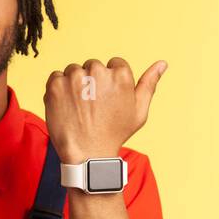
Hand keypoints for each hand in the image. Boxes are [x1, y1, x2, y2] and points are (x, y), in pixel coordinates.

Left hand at [44, 58, 166, 163]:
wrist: (87, 154)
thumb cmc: (115, 134)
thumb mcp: (139, 112)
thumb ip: (149, 84)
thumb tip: (162, 63)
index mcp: (120, 75)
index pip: (114, 64)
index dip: (110, 83)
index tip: (106, 100)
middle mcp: (98, 72)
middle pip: (92, 66)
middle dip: (92, 81)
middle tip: (92, 107)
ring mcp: (75, 78)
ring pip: (73, 70)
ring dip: (74, 84)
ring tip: (79, 108)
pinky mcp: (56, 85)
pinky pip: (55, 76)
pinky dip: (58, 89)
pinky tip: (66, 107)